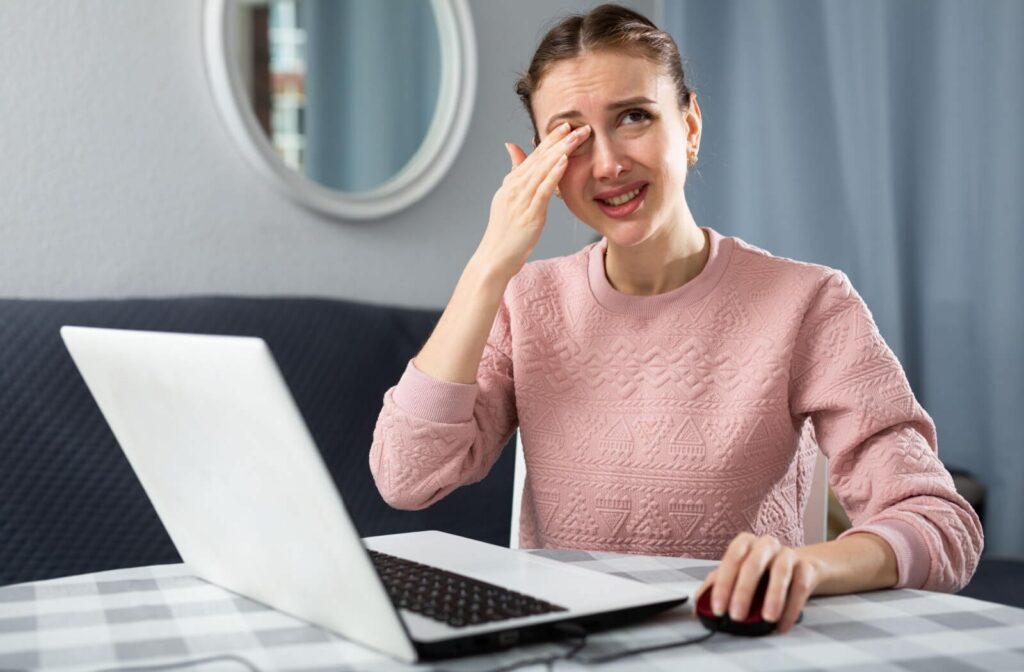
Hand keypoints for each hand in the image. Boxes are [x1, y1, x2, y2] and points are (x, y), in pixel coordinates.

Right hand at [473, 122, 590, 280]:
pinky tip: (564, 162)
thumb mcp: (508, 198)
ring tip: (575, 137)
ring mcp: (521, 200)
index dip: (549, 140)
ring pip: (543, 170)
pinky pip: (543, 191)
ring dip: (560, 152)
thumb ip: (514, 173)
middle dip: (559, 141)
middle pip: (539, 159)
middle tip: (577, 125)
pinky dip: (553, 174)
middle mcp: (515, 188)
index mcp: (512, 184)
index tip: (565, 126)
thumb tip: (512, 147)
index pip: (533, 156)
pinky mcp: (529, 214)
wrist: (494, 258)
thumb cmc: (504, 232)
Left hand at [695, 533, 821, 633]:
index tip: (718, 608)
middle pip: (753, 564)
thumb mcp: (736, 576)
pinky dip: (791, 608)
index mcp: (744, 543)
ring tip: (767, 619)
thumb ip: (715, 588)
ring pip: (781, 572)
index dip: (723, 584)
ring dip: (773, 596)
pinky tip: (782, 625)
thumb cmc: (760, 573)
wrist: (798, 567)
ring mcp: (788, 554)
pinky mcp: (807, 568)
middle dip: (743, 591)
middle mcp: (766, 544)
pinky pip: (800, 587)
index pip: (731, 559)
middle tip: (736, 616)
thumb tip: (696, 610)